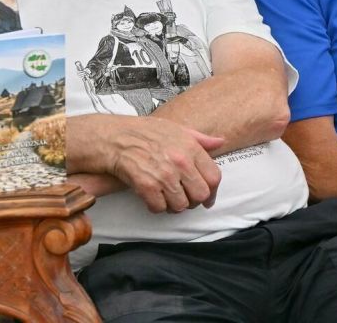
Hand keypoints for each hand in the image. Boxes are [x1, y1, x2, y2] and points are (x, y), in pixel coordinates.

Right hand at [98, 116, 225, 212]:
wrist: (116, 138)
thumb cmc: (146, 132)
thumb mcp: (178, 129)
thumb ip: (201, 139)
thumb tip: (221, 142)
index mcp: (191, 148)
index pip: (214, 177)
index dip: (212, 191)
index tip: (208, 198)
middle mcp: (181, 162)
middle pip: (200, 195)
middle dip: (194, 201)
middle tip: (185, 199)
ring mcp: (164, 175)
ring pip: (181, 205)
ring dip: (175, 206)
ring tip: (168, 199)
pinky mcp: (146, 186)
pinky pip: (160, 208)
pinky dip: (157, 207)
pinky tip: (153, 199)